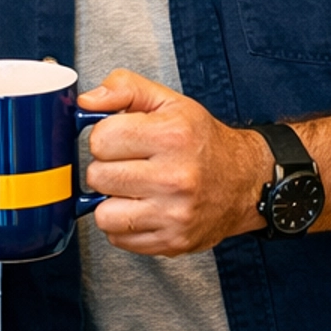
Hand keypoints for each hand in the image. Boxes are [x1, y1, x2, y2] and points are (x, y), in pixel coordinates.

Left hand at [80, 70, 270, 255]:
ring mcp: (174, 214)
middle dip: (106, 168)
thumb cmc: (202, 141)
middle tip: (128, 164)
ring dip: (111, 201)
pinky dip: (124, 225)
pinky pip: (118, 239)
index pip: (100, 139)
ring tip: (132, 189)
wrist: (243, 181)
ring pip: (103, 214)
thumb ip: (124, 88)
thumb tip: (87, 101)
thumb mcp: (167, 101)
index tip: (120, 139)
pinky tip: (142, 208)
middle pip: (98, 177)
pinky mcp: (172, 242)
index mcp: (172, 136)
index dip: (104, 137)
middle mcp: (175, 177)